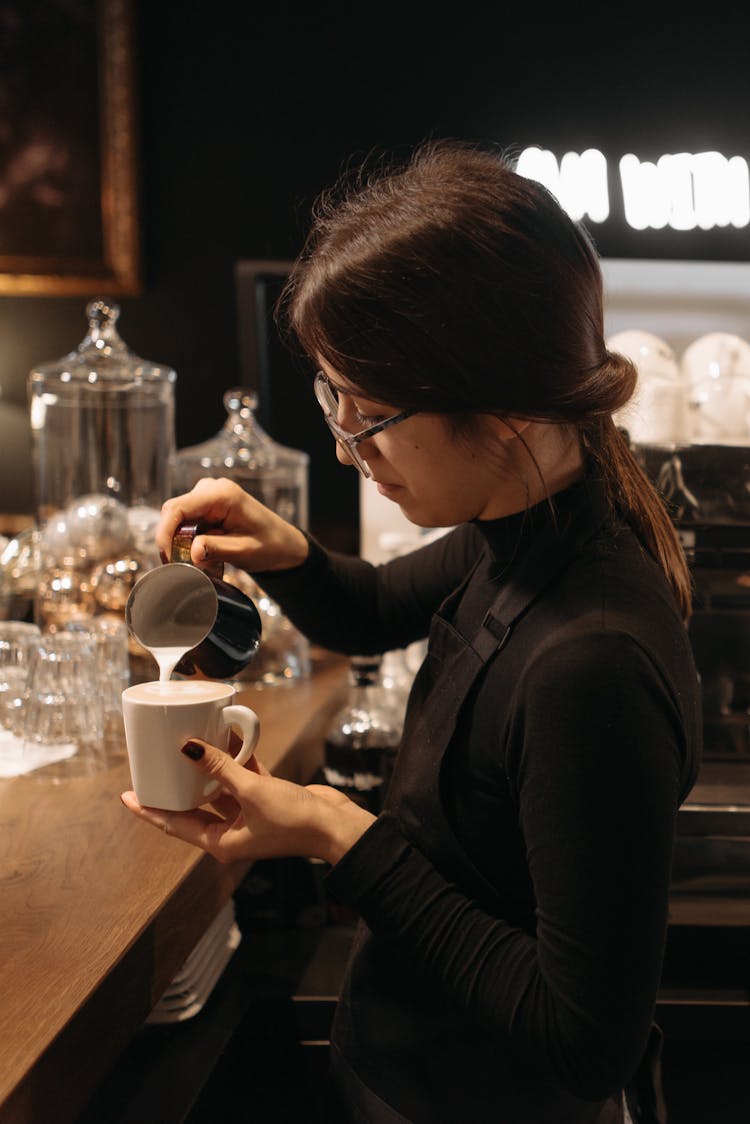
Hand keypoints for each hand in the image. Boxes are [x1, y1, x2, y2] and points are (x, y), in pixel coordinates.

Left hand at [120, 737, 375, 865]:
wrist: (335, 826)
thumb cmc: (294, 821)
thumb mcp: (252, 793)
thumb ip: (221, 769)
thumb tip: (189, 749)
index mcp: (221, 843)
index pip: (174, 825)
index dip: (149, 810)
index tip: (126, 797)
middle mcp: (232, 833)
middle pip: (193, 807)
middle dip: (176, 786)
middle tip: (156, 765)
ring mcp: (250, 818)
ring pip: (219, 791)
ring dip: (208, 769)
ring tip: (190, 745)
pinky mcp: (267, 802)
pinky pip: (243, 780)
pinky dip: (237, 762)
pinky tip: (229, 739)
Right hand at [157, 478, 309, 573]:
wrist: (283, 544)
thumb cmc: (269, 545)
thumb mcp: (244, 551)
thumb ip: (217, 549)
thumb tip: (192, 552)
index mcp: (222, 495)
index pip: (178, 508)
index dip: (165, 533)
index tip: (167, 557)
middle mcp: (211, 489)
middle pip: (173, 513)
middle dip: (173, 542)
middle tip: (183, 567)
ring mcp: (207, 497)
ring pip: (177, 521)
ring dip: (182, 545)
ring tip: (203, 565)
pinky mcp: (206, 508)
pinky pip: (186, 524)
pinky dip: (190, 543)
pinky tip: (206, 558)